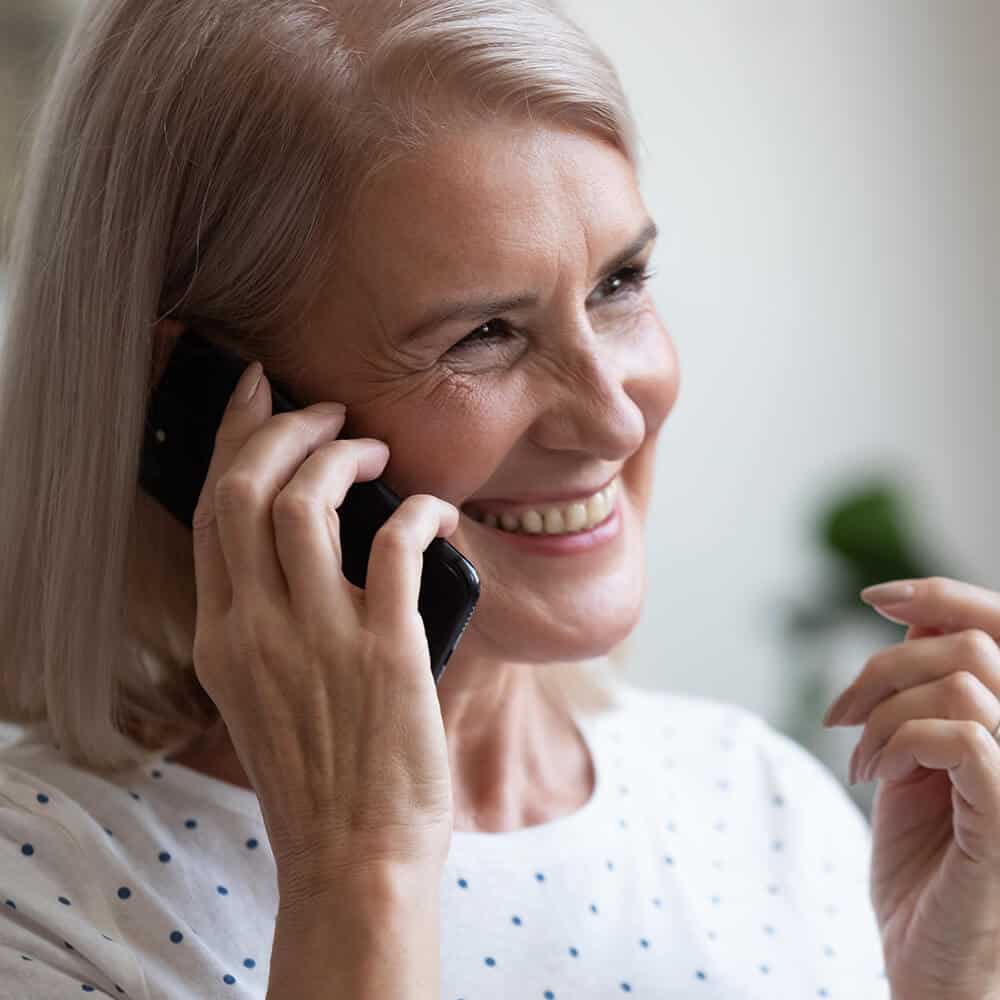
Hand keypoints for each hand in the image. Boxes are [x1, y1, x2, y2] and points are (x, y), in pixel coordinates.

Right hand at [189, 361, 459, 903]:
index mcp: (222, 637)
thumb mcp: (262, 693)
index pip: (212, 511)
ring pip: (304, 504)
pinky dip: (416, 511)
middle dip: (282, 429)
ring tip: (372, 450)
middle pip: (247, 490)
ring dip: (340, 458)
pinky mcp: (385, 653)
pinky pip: (394, 547)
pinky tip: (435, 509)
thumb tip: (312, 543)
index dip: (232, 440)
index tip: (254, 394)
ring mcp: (318, 640)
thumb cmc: (319, 776)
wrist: (353, 858)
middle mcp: (256, 630)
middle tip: (325, 411)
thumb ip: (269, 621)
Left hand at [823, 576, 999, 999]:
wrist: (932, 960)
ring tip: (861, 761)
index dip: (942, 593)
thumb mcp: (918, 756)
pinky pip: (961, 737)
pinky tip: (876, 776)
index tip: (875, 598)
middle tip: (840, 717)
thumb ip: (924, 690)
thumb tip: (912, 613)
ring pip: (958, 684)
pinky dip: (899, 742)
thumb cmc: (926, 862)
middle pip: (967, 645)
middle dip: (881, 667)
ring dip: (883, 714)